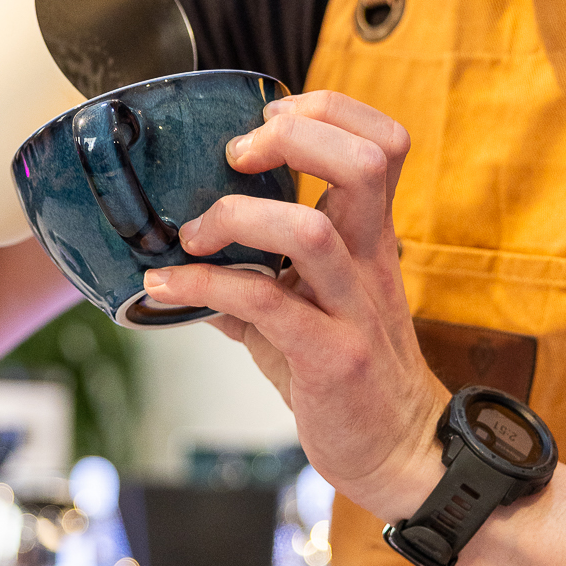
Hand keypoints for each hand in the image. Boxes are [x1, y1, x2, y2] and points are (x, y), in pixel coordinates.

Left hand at [142, 91, 445, 522]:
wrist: (401, 454)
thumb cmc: (350, 376)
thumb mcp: (306, 311)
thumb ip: (251, 276)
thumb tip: (177, 259)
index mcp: (371, 237)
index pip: (381, 141)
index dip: (326, 112)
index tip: (266, 123)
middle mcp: (371, 262)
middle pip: (364, 162)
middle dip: (292, 137)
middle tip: (235, 157)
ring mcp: (355, 309)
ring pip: (311, 230)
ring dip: (236, 217)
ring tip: (191, 234)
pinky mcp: (332, 358)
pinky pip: (265, 303)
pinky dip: (201, 287)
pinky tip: (164, 291)